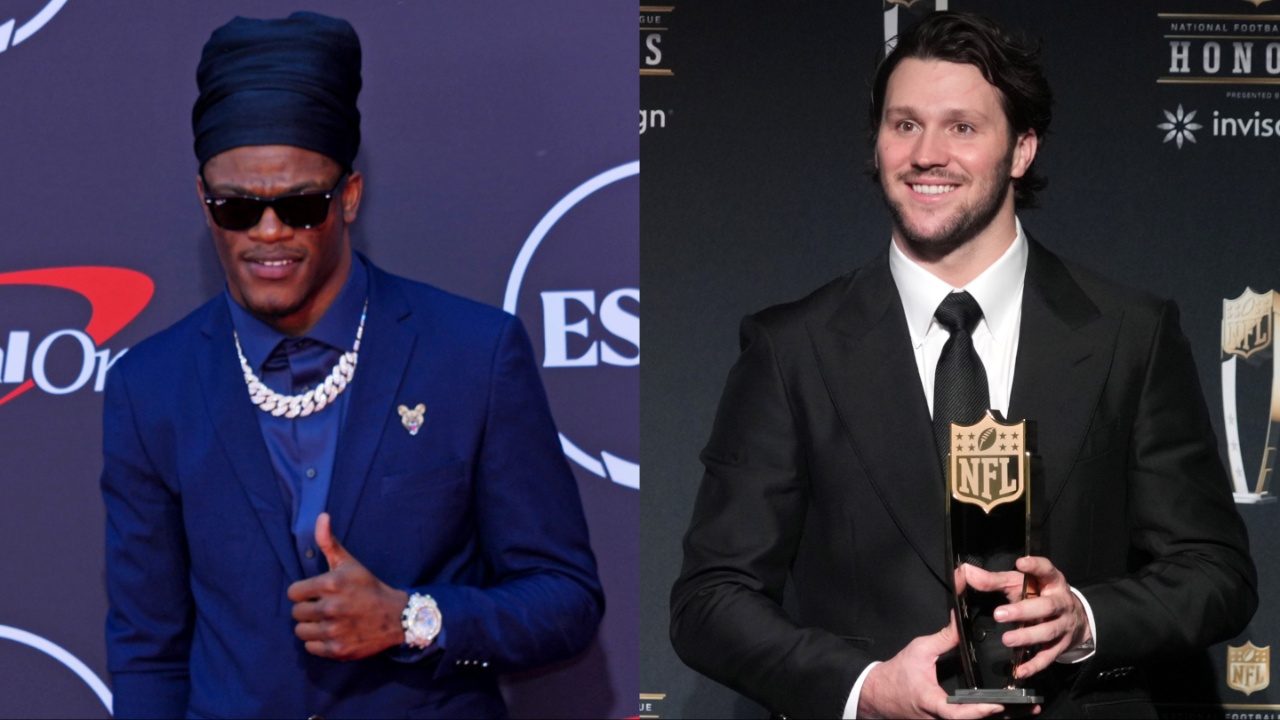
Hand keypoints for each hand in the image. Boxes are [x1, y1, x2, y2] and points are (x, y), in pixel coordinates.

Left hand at [287, 512, 409, 660]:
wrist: (397, 617)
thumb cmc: (368, 587)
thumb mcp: (350, 563)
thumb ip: (329, 542)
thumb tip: (321, 516)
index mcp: (331, 584)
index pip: (293, 593)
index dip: (303, 592)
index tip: (317, 593)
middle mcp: (330, 608)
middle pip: (296, 613)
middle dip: (308, 609)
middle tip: (325, 607)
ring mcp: (334, 630)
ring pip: (301, 632)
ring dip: (311, 627)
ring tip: (327, 621)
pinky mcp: (338, 650)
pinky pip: (311, 648)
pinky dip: (319, 643)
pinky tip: (333, 633)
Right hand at [858, 613, 1016, 718]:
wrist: (878, 693)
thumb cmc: (897, 673)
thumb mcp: (919, 650)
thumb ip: (944, 639)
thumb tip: (961, 623)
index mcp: (932, 702)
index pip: (957, 713)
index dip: (978, 710)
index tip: (997, 704)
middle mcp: (938, 718)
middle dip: (1002, 715)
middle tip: (1028, 707)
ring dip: (1001, 717)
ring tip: (1027, 709)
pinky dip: (987, 716)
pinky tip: (1006, 710)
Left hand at [961, 556, 1091, 678]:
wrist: (1075, 618)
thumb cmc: (1039, 595)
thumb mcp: (1019, 584)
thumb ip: (994, 580)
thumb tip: (967, 572)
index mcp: (1051, 582)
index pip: (1046, 570)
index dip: (1036, 566)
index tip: (1021, 563)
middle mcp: (1061, 602)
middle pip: (1046, 606)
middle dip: (1024, 610)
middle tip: (999, 614)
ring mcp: (1064, 625)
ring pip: (1048, 631)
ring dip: (1027, 636)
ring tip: (1007, 639)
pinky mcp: (1062, 645)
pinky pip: (1049, 656)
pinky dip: (1035, 664)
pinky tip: (1020, 669)